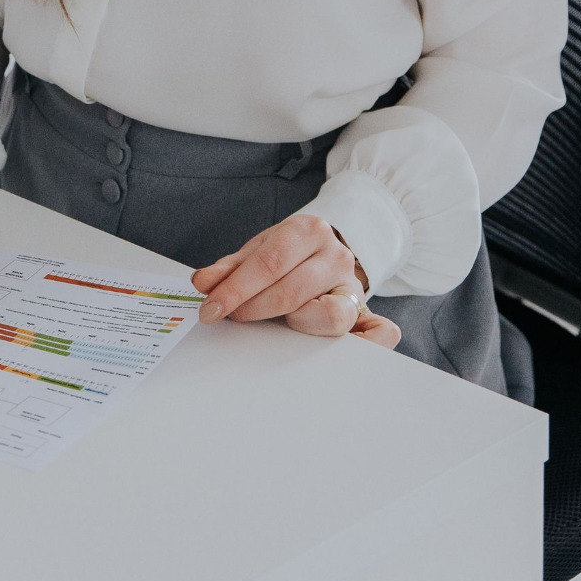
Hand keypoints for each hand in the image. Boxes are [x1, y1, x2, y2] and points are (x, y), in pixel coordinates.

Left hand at [192, 213, 401, 348]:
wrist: (326, 249)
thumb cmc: (289, 254)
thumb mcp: (259, 250)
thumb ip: (230, 268)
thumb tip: (203, 283)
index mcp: (308, 230)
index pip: (269, 263)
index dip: (236, 288)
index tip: (211, 308)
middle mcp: (336, 255)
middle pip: (292, 290)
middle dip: (253, 307)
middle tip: (230, 316)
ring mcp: (354, 285)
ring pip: (328, 315)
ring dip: (294, 322)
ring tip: (274, 319)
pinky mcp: (366, 313)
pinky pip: (377, 333)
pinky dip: (365, 344)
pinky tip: (338, 350)